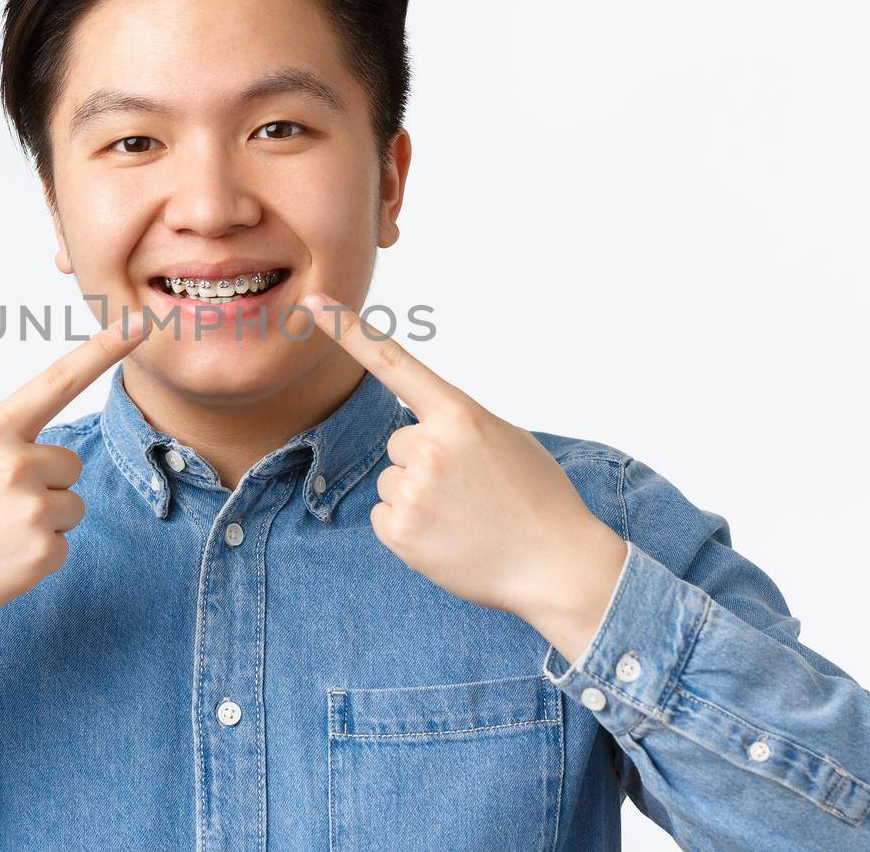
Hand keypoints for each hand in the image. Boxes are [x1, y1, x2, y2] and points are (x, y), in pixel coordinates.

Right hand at [0, 313, 149, 642]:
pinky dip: (36, 556)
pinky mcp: (41, 552)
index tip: (139, 321)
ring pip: (71, 506)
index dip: (103, 349)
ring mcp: (31, 509)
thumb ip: (8, 444)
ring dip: (43, 521)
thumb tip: (56, 458)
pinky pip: (62, 545)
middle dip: (45, 485)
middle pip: (69, 464)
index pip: (58, 381)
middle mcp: (16, 463)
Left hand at [301, 292, 625, 638]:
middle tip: (470, 490)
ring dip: (418, 497)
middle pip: (398, 443)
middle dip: (425, 463)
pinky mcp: (400, 531)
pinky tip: (447, 537)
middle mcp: (430, 447)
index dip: (348, 331)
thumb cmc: (535, 498)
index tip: (313, 304)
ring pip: (391, 481)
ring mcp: (413, 491)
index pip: (394, 363)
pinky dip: (409, 529)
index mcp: (459, 414)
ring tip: (463, 516)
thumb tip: (418, 428)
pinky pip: (384, 516)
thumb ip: (456, 423)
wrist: (556, 564)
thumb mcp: (504, 438)